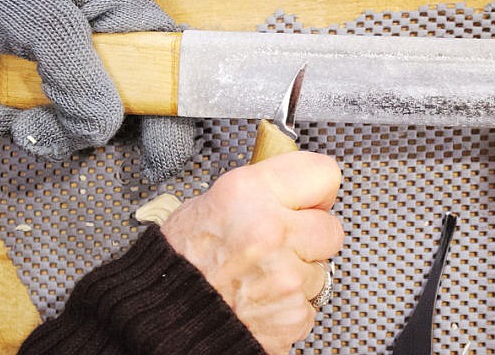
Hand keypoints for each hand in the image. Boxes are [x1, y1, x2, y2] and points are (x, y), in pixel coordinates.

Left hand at [0, 0, 195, 180]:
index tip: (154, 161)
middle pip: (125, 110)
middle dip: (74, 131)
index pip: (177, 71)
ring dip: (26, 128)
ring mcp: (78, 66)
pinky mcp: (46, 83)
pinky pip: (40, 121)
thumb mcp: (34, 15)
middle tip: (30, 130)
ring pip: (76, 124)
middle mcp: (111, 42)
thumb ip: (75, 71)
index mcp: (126, 11)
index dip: (175, 119)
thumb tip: (102, 129)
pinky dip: (3, 124)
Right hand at [161, 152, 344, 353]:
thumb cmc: (181, 262)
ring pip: (321, 268)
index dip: (317, 189)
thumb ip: (261, 190)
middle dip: (310, 234)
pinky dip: (290, 303)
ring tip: (261, 272)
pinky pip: (310, 302)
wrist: (163, 319)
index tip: (310, 197)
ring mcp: (286, 277)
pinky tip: (261, 296)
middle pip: (331, 227)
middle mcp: (270, 231)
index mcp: (248, 194)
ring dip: (299, 271)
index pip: (324, 174)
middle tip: (280, 240)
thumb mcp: (212, 201)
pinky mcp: (292, 314)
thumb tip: (295, 186)